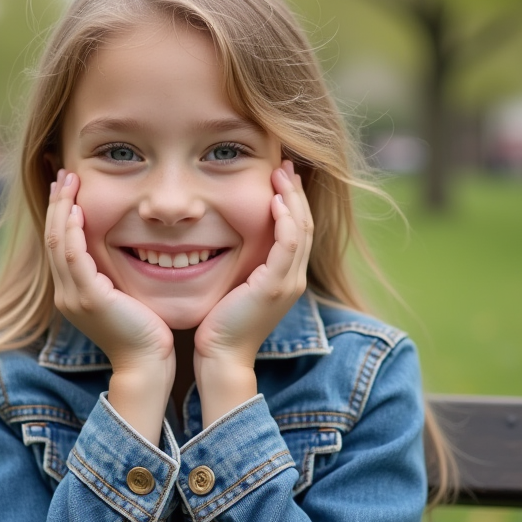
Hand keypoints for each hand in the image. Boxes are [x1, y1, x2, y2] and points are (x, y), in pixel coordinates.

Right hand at [45, 168, 173, 439]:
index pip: (60, 244)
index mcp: (73, 292)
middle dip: (58, 203)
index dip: (62, 213)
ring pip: (58, 242)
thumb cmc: (146, 333)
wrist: (147, 365)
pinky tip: (78, 209)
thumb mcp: (126, 297)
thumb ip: (118, 276)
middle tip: (65, 173)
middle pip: (53, 238)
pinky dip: (73, 230)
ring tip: (69, 181)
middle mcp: (67, 293)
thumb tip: (130, 249)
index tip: (69, 187)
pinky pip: (74, 256)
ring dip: (63, 208)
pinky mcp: (89, 297)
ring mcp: (74, 296)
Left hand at [193, 161, 312, 422]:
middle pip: (303, 224)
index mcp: (285, 278)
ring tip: (281, 173)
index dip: (291, 201)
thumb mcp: (232, 287)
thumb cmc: (218, 325)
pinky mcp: (275, 286)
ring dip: (291, 198)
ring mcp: (287, 282)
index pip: (295, 230)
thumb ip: (238, 265)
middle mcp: (293, 278)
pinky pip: (287, 244)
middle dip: (295, 192)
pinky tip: (275, 200)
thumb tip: (221, 239)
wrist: (219, 357)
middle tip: (284, 164)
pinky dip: (284, 220)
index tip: (279, 176)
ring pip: (299, 229)